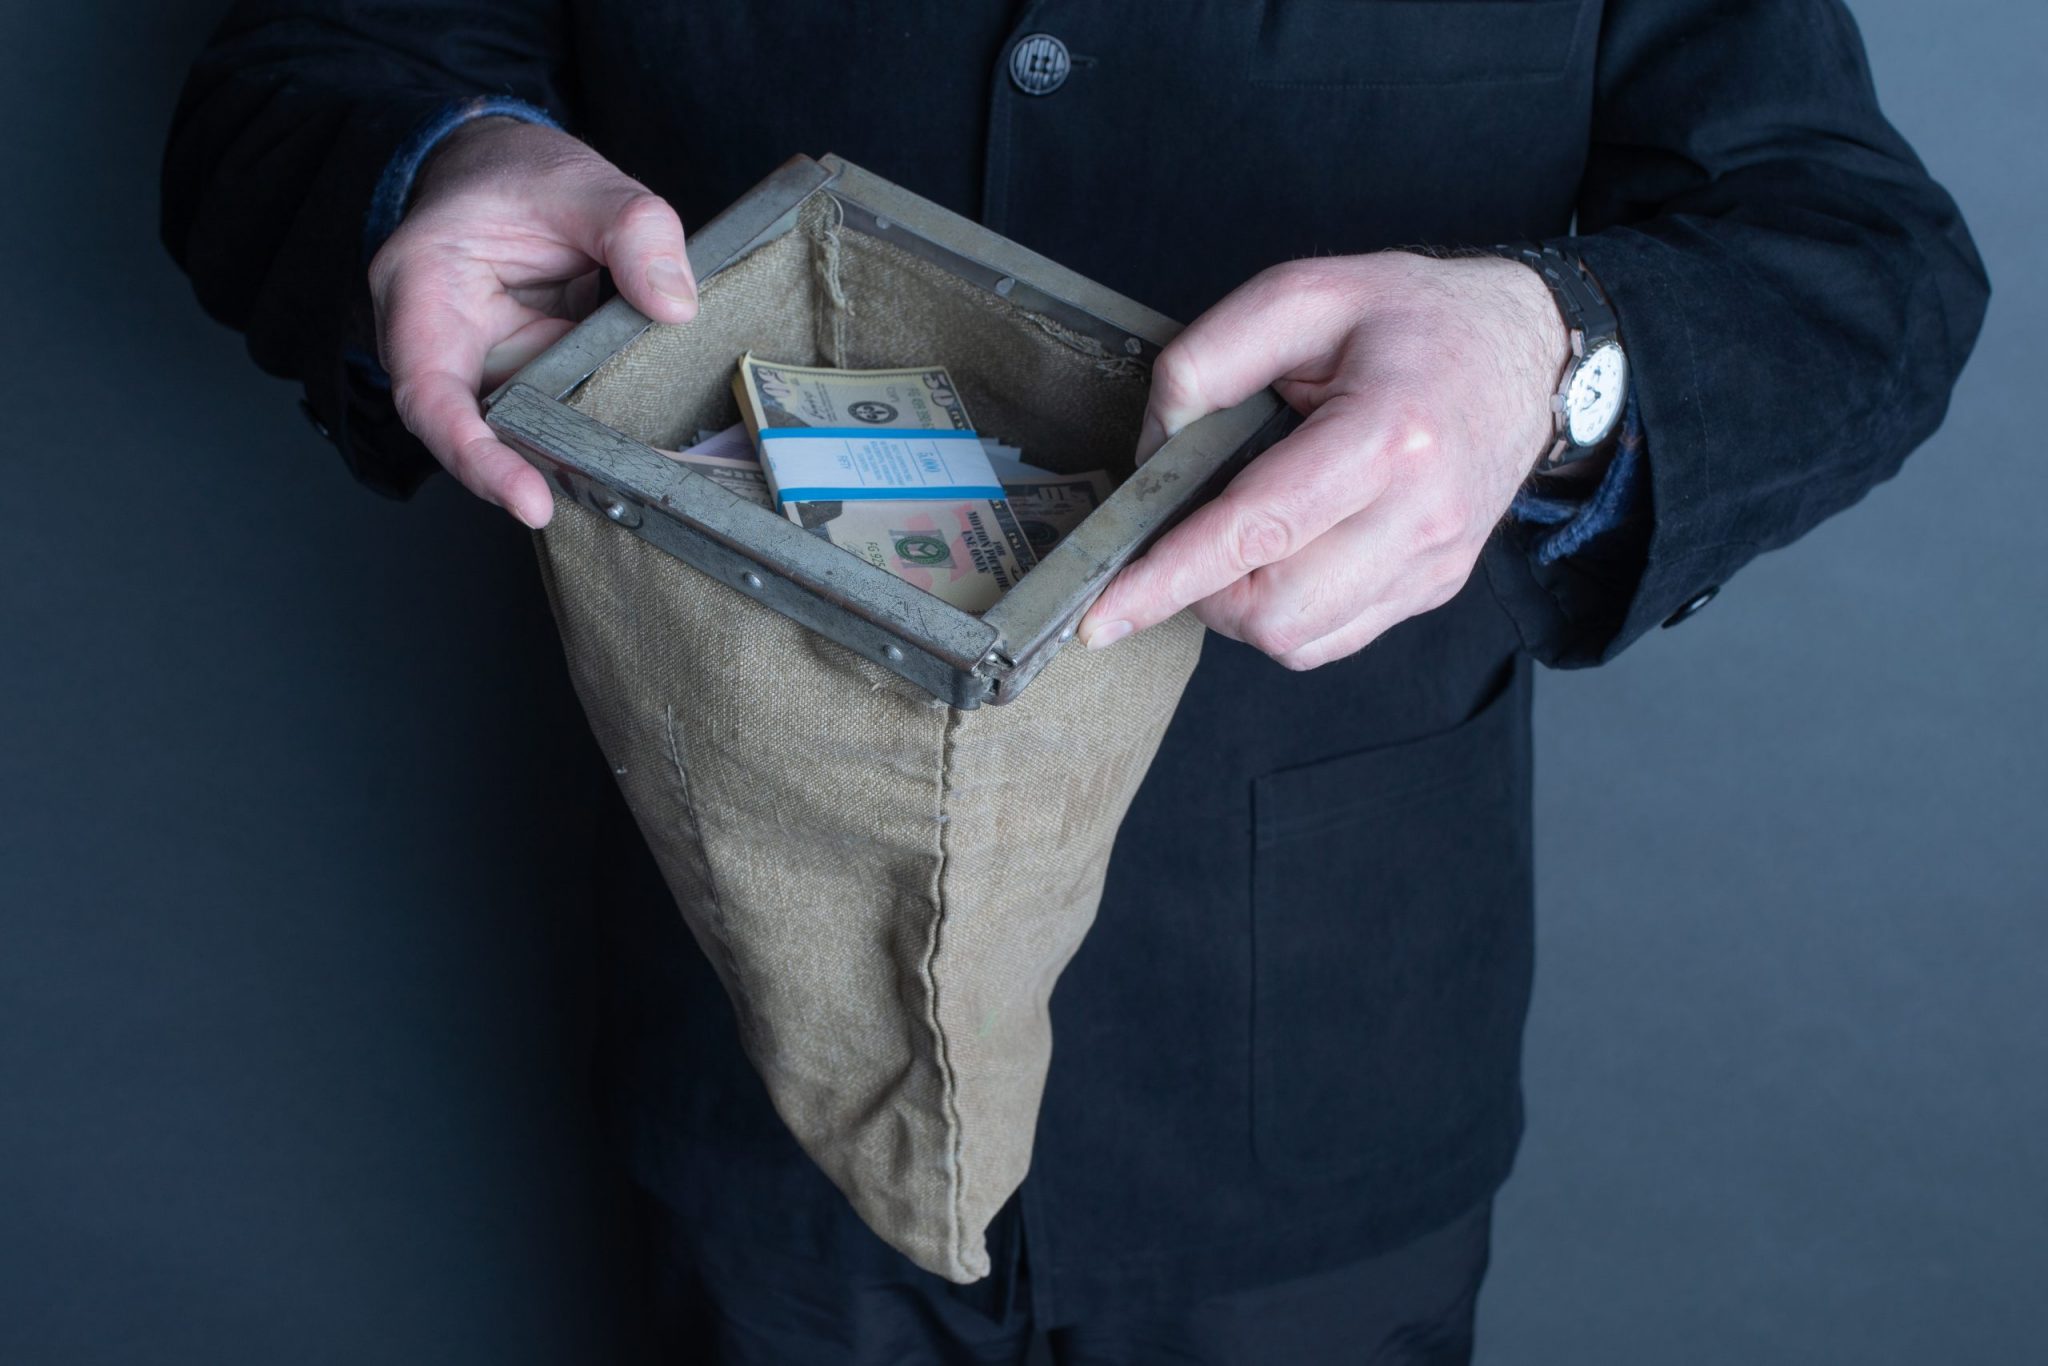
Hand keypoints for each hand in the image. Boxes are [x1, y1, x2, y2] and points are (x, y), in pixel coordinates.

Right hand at [368, 118, 697, 527]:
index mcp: (421, 287)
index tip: (528, 498)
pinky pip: (549, 415)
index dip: (474, 456)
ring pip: (514, 430)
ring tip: (625, 474)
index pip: (430, 394)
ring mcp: (478, 365)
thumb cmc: (516, 174)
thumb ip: (633, 229)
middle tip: (595, 496)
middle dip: (525, 472)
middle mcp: (436, 340)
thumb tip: (674, 304)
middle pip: (467, 431)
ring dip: (565, 453)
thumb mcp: (581, 181)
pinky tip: (635, 443)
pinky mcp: (519, 376)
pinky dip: (589, 429)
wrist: (503, 169)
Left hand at [1077, 252, 1568, 668]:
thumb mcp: (1305, 294)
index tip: (1102, 615)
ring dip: (1242, 608)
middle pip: (1274, 611)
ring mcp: (1432, 563)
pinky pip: (1332, 641)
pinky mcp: (1433, 588)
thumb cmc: (1414, 319)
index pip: (1256, 530)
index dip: (1168, 578)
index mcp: (1386, 435)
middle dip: (1204, 591)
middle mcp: (1418, 514)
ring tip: (1245, 538)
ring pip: (1298, 641)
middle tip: (1194, 535)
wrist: (1530, 352)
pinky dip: (1286, 615)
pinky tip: (1287, 555)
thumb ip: (1209, 359)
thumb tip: (1151, 449)